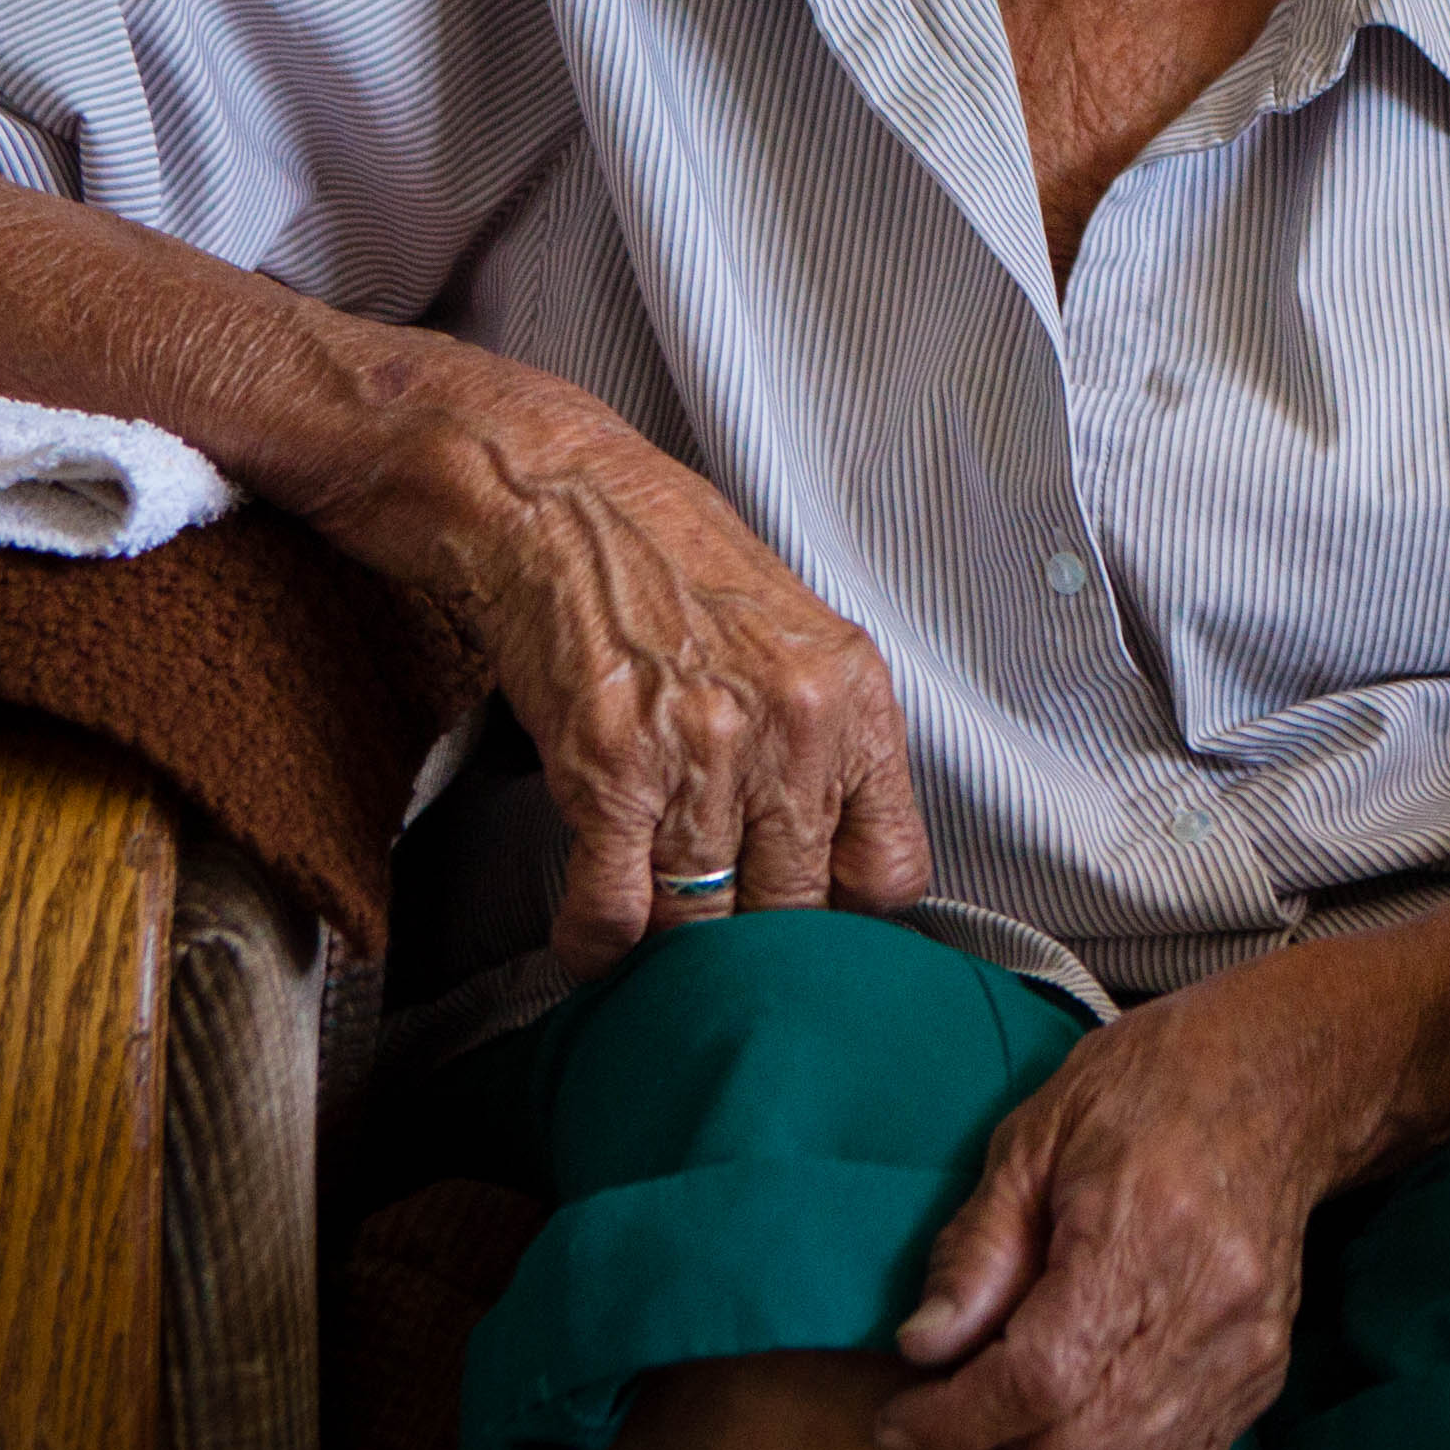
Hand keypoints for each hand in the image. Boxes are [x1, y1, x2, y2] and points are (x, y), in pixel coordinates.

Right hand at [348, 361, 929, 968]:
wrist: (560, 498)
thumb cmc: (669, 564)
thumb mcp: (794, 641)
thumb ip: (822, 746)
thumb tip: (826, 864)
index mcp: (854, 699)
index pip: (890, 872)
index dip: (845, 920)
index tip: (808, 927)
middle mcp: (794, 729)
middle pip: (794, 911)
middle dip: (751, 940)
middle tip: (717, 947)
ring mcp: (704, 751)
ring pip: (705, 922)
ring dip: (671, 951)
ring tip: (653, 951)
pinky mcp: (611, 767)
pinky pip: (619, 908)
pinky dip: (599, 944)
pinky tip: (592, 938)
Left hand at [875, 945, 1407, 1449]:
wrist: (1279, 1082)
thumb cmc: (1147, 1090)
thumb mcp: (1036, 1137)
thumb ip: (978, 1247)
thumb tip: (924, 1348)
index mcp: (1143, 1231)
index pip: (1039, 1378)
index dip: (955, 1420)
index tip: (899, 1420)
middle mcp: (1208, 1308)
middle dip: (1005, 1446)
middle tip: (974, 1394)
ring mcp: (1247, 1353)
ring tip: (1033, 1405)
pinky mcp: (1266, 1377)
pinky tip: (1091, 1406)